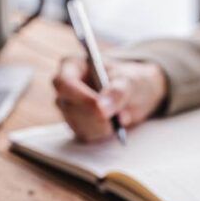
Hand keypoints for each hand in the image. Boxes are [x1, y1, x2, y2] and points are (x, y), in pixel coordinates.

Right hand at [52, 57, 166, 141]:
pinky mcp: (77, 125)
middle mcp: (66, 88)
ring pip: (75, 123)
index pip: (63, 82)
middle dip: (93, 114)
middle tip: (116, 116)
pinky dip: (102, 132)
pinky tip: (113, 124)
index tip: (99, 107)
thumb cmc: (128, 80)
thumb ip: (117, 92)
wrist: (136, 96)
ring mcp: (69, 108)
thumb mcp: (128, 81)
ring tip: (120, 116)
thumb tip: (101, 108)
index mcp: (72, 66)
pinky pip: (83, 134)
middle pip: (66, 105)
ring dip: (100, 124)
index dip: (79, 96)